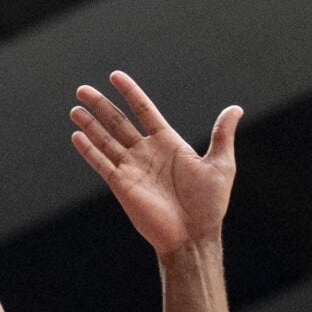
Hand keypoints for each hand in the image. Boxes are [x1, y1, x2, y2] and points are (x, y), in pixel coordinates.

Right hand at [68, 71, 241, 253]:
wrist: (194, 236)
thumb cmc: (209, 204)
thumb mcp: (221, 164)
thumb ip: (222, 134)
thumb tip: (235, 109)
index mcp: (168, 143)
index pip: (144, 110)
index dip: (130, 93)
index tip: (115, 76)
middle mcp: (146, 153)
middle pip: (118, 122)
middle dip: (100, 105)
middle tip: (82, 89)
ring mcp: (132, 168)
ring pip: (106, 140)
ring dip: (89, 124)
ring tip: (75, 109)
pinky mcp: (122, 185)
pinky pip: (102, 164)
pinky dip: (89, 150)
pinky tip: (77, 136)